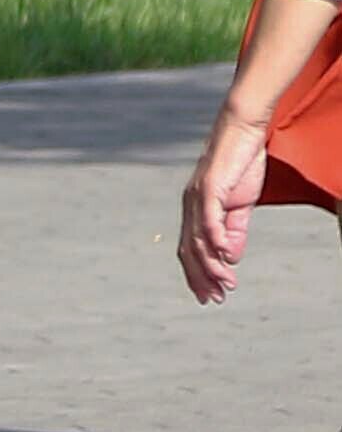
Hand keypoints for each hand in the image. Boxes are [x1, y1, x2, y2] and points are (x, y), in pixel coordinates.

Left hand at [180, 100, 272, 302]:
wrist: (242, 133)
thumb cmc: (240, 166)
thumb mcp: (240, 206)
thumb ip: (234, 231)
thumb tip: (230, 257)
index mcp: (194, 211)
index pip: (189, 249)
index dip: (197, 274)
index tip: (209, 296)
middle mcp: (189, 206)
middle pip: (189, 250)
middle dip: (200, 277)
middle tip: (214, 299)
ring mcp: (197, 197)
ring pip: (199, 239)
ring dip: (212, 264)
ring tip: (226, 284)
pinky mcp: (209, 187)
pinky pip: (209, 218)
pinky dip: (217, 238)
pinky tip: (226, 256)